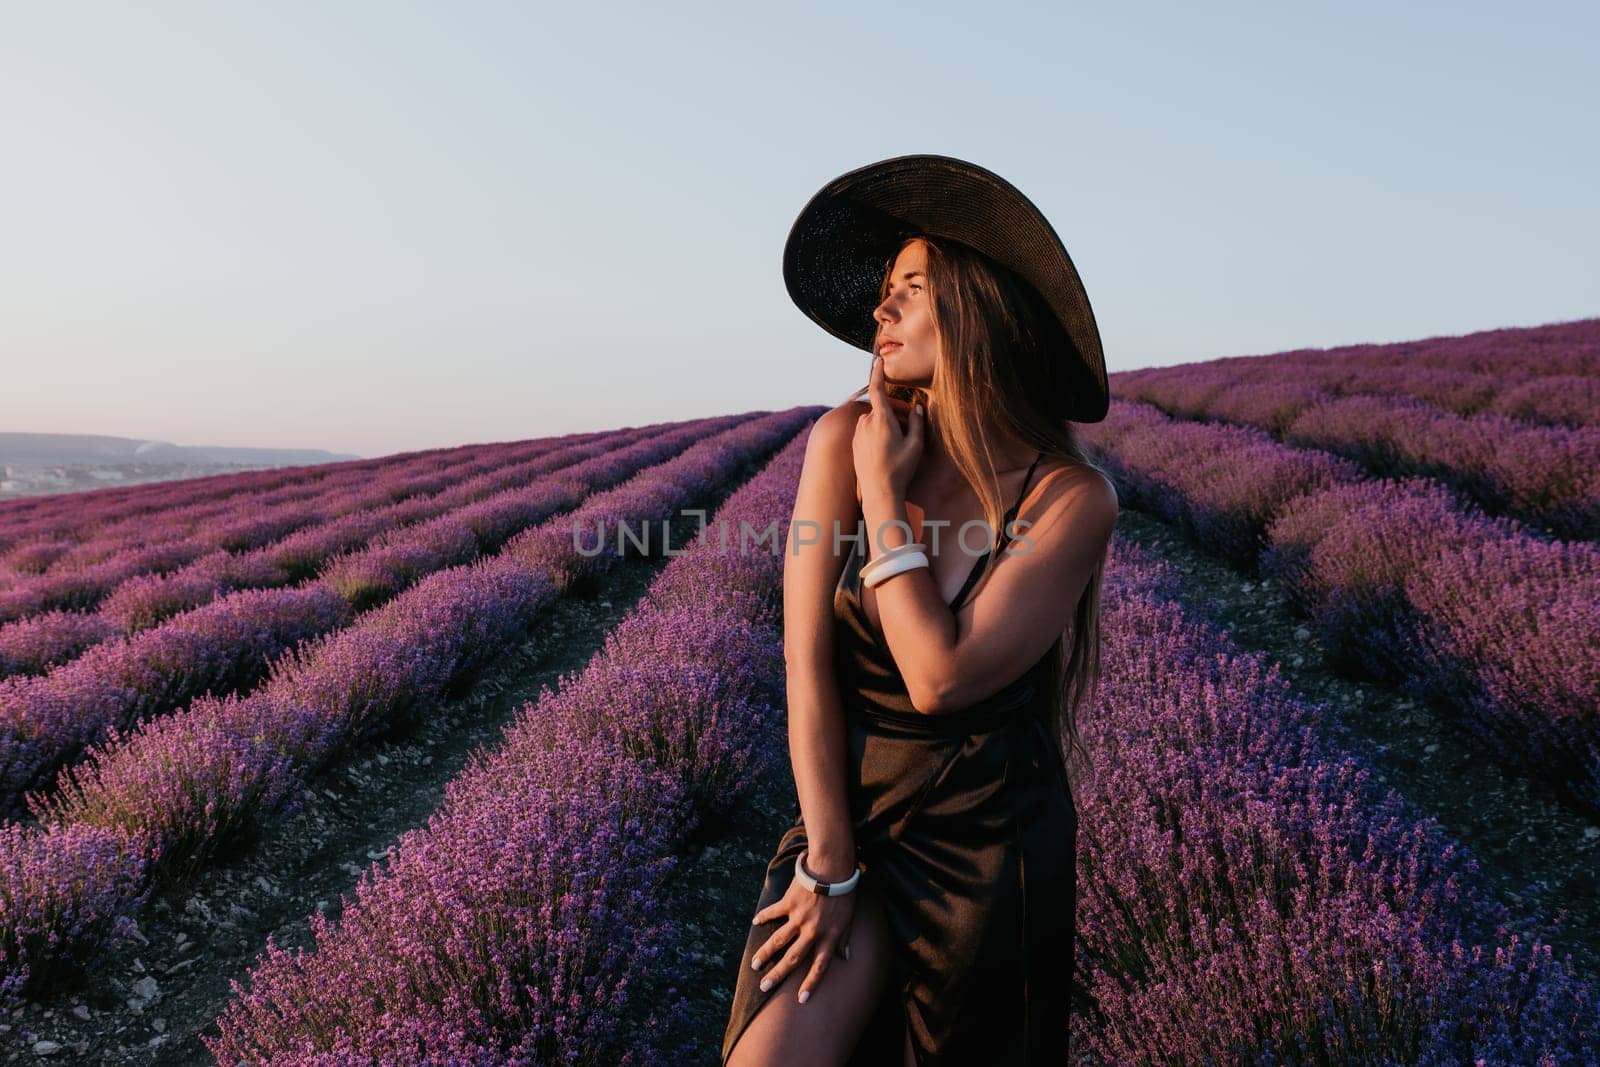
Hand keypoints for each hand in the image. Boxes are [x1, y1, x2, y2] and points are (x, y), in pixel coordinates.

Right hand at [750, 864, 856, 1003]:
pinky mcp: (789, 903)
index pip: (820, 966)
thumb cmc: (844, 894)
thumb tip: (846, 956)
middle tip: (764, 987)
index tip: (801, 999)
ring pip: (778, 941)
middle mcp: (812, 932)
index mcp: (828, 937)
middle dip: (777, 975)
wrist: (833, 868)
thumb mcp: (848, 919)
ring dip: (765, 954)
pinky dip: (764, 917)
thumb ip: (843, 939)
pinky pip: (773, 913)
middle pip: (793, 959)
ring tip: (754, 964)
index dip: (811, 984)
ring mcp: (799, 918)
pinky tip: (755, 922)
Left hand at [853, 355, 925, 504]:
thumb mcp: (915, 445)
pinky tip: (888, 450)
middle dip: (895, 411)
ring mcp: (858, 434)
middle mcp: (865, 423)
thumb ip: (918, 423)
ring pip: (874, 420)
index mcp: (880, 419)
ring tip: (901, 441)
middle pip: (881, 408)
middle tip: (911, 424)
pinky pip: (867, 431)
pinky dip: (878, 433)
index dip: (878, 373)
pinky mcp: (855, 444)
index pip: (877, 389)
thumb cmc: (900, 469)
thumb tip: (918, 408)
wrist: (878, 492)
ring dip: (886, 423)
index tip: (879, 361)